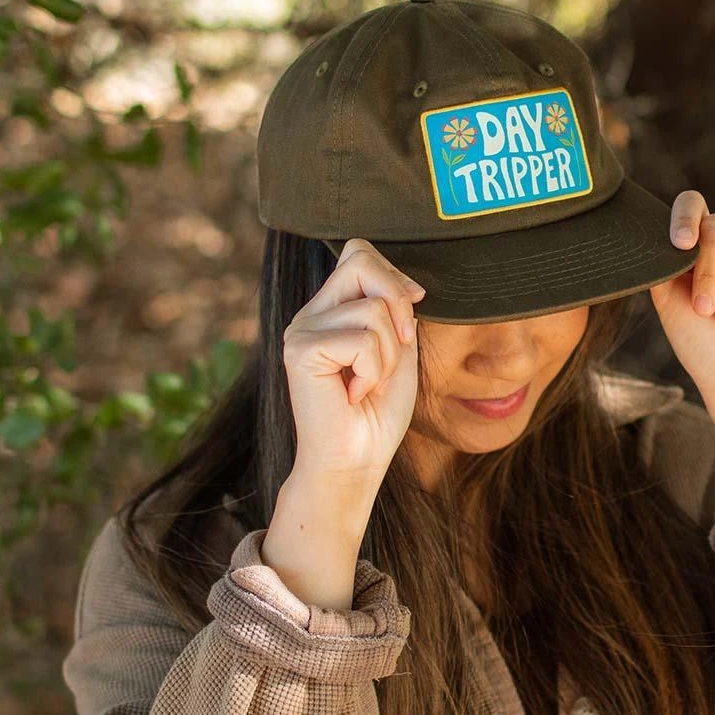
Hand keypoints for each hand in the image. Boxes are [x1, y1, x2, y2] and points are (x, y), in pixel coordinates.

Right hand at [282, 238, 425, 493]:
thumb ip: (395, 311)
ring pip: (372, 310)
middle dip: (397, 302)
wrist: (355, 462)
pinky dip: (373, 371)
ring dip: (388, 354)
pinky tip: (354, 394)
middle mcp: (310, 314)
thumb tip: (407, 284)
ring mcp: (301, 330)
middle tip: (400, 346)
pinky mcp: (300, 351)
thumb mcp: (397, 351)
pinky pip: (363, 340)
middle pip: (361, 260)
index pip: (359, 252)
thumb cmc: (377, 414)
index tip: (413, 306)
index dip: (393, 274)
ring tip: (368, 383)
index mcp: (330, 310)